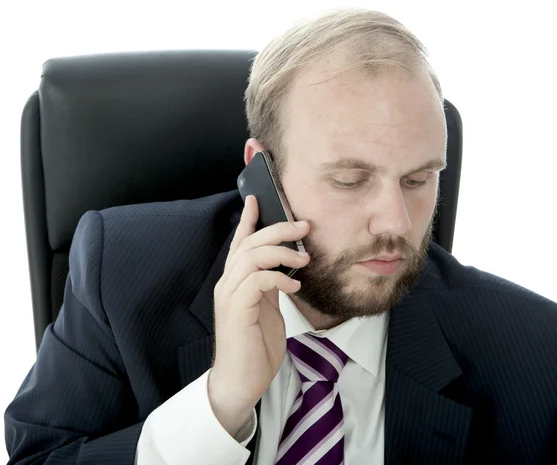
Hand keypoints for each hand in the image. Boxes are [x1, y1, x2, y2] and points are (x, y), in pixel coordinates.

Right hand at [207, 194, 309, 436]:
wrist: (240, 382)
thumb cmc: (256, 345)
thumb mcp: (268, 308)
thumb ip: (270, 284)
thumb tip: (286, 265)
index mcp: (236, 281)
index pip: (240, 242)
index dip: (248, 219)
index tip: (256, 198)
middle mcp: (228, 283)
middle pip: (250, 243)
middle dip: (278, 229)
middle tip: (304, 226)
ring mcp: (229, 295)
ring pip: (252, 256)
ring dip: (281, 252)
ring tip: (304, 259)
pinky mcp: (236, 310)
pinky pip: (257, 281)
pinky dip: (278, 278)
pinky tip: (293, 286)